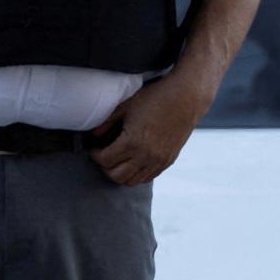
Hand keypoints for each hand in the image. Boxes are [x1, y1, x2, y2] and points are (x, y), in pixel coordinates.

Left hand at [93, 74, 207, 185]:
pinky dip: (136, 173)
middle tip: (104, 155)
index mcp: (132, 142)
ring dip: (121, 173)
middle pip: (116, 176)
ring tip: (118, 159)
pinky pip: (147, 178)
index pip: (105, 160)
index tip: (94, 148)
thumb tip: (92, 136)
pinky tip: (133, 160)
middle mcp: (145, 156)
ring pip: (131, 181)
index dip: (95, 155)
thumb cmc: (154, 98)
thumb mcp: (126, 106)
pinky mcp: (168, 161)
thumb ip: (106, 122)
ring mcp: (158, 160)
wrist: (186, 98)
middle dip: (105, 167)